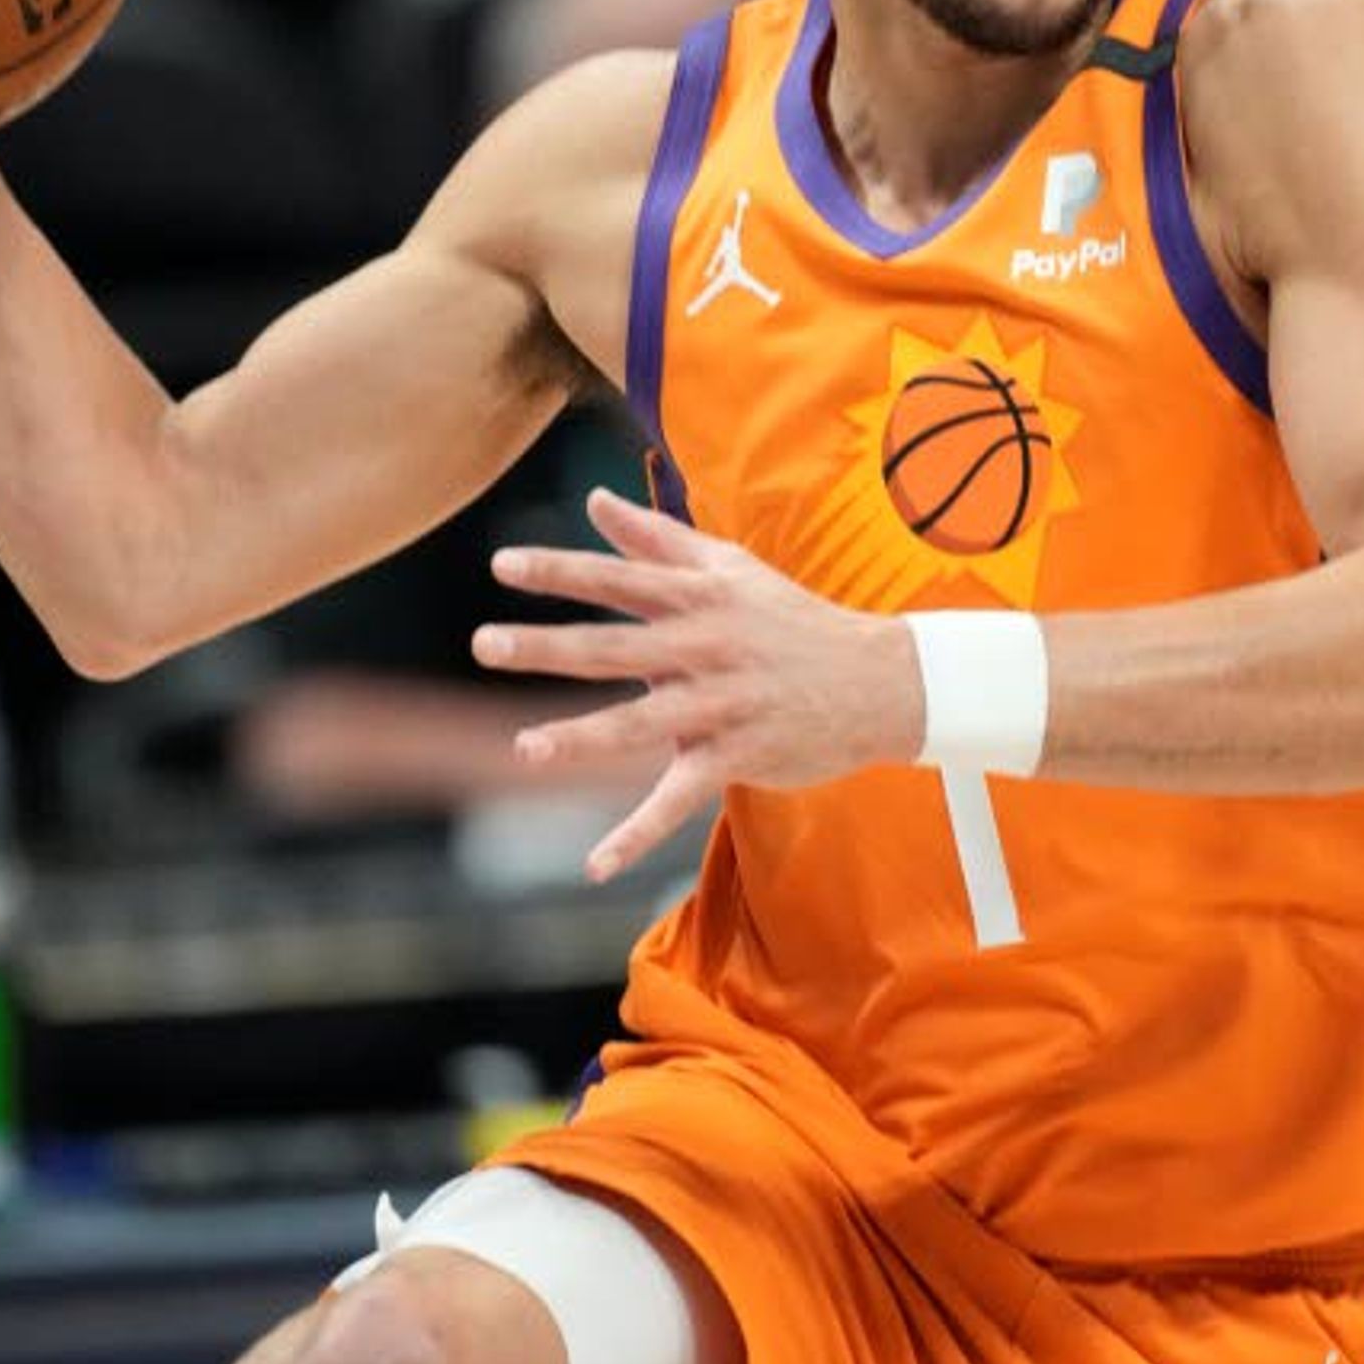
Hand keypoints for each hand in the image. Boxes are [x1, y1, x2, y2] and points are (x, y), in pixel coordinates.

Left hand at [472, 488, 920, 882]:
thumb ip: (656, 539)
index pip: (620, 579)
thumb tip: (594, 499)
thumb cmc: (792, 620)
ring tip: (524, 748)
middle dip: (548, 647)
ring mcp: (722, 705)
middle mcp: (707, 648)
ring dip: (581, 736)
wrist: (880, 681)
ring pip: (641, 724)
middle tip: (484, 645)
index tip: (500, 565)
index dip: (560, 570)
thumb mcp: (731, 569)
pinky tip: (595, 865)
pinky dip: (637, 835)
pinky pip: (679, 800)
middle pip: (616, 647)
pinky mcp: (737, 757)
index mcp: (701, 598)